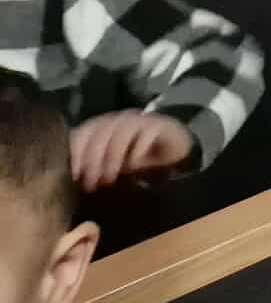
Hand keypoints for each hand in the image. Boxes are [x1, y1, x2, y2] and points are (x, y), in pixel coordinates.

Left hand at [71, 112, 194, 191]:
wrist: (171, 151)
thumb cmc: (133, 160)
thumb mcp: (107, 166)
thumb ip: (90, 167)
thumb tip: (67, 181)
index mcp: (102, 126)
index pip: (83, 133)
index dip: (76, 153)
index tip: (73, 176)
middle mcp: (119, 120)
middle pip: (100, 132)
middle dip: (93, 159)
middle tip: (92, 182)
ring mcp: (140, 120)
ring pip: (121, 132)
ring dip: (113, 157)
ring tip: (111, 178)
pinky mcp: (160, 125)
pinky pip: (146, 133)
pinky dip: (138, 149)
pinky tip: (135, 164)